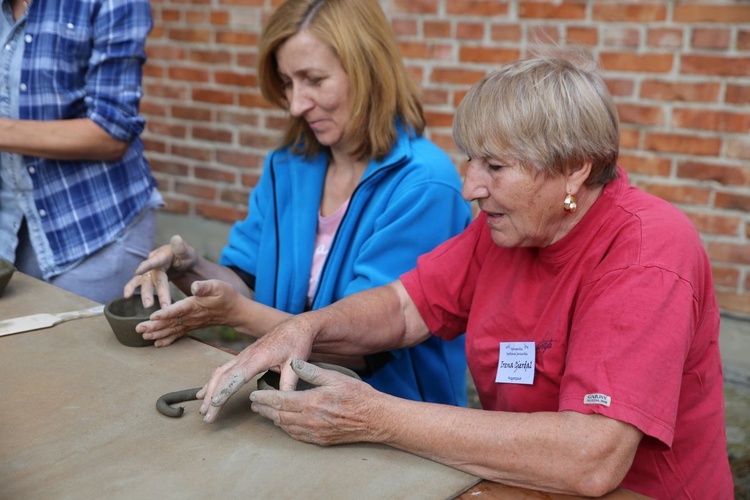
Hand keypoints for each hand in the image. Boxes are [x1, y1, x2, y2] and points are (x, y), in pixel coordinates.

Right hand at [123, 234, 198, 307]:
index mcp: (163, 255)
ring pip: (146, 282)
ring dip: (145, 294)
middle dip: (155, 291)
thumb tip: (176, 237)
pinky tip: (126, 296)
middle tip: (158, 304)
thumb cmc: (186, 257)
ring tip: (148, 305)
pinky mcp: (148, 277)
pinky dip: (131, 288)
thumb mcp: (187, 252)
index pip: (156, 260)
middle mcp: (153, 262)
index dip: (147, 265)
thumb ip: (181, 247)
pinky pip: (138, 283)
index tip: (139, 270)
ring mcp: (149, 270)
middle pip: (153, 277)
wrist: (183, 262)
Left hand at [135, 279, 241, 346]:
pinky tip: (157, 344)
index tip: (153, 316)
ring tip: (143, 336)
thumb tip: (194, 286)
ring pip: (172, 329)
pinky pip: (178, 334)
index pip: (179, 309)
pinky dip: (167, 340)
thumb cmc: (226, 295)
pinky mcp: (192, 326)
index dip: (166, 313)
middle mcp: (192, 316)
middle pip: (171, 322)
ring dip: (157, 334)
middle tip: (139, 329)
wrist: (235, 311)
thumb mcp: (218, 285)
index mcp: (195, 304)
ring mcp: (192, 323)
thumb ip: (205, 286)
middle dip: (154, 326)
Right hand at [197, 316, 315, 422]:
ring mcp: (242, 356)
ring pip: (219, 373)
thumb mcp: (296, 364)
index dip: (224, 390)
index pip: (237, 377)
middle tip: (207, 416)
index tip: (214, 404)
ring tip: (202, 409)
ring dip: (209, 390)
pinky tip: (204, 392)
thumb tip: (284, 403)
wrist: (296, 326)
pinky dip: (212, 382)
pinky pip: (223, 369)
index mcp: (258, 358)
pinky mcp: (243, 357)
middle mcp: (246, 356)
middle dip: (212, 397)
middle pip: (223, 377)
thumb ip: (289, 384)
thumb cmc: (296, 343)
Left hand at [249, 359, 384, 445]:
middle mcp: (310, 420)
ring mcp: (315, 433)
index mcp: (312, 402)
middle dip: (264, 410)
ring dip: (273, 420)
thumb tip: (294, 362)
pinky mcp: (321, 440)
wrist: (376, 419)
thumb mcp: (335, 378)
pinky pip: (297, 436)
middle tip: (254, 404)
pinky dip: (286, 429)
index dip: (264, 398)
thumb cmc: (358, 396)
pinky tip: (283, 424)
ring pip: (286, 427)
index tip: (253, 395)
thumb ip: (312, 371)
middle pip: (279, 416)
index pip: (280, 401)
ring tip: (264, 413)